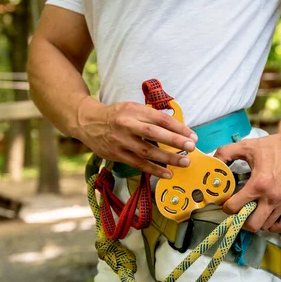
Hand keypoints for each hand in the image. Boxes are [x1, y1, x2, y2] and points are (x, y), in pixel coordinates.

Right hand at [76, 96, 197, 177]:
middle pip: (154, 134)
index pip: (160, 119)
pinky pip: (137, 164)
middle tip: (191, 147)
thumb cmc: (117, 115)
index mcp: (134, 110)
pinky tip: (167, 173)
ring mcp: (120, 141)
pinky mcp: (116, 154)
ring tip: (184, 162)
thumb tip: (177, 128)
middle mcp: (126, 124)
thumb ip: (151, 117)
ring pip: (147, 152)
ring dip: (167, 158)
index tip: (192, 136)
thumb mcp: (133, 108)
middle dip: (174, 141)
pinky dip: (153, 170)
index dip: (178, 128)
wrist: (88, 122)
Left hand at [214, 126, 280, 232]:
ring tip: (252, 211)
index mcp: (259, 184)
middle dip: (241, 220)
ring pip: (266, 226)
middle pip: (251, 224)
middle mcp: (272, 197)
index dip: (226, 206)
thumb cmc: (274, 146)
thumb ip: (226, 153)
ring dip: (256, 221)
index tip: (226, 203)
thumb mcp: (247, 146)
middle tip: (239, 210)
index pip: (235, 207)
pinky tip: (267, 217)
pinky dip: (274, 226)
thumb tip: (213, 162)